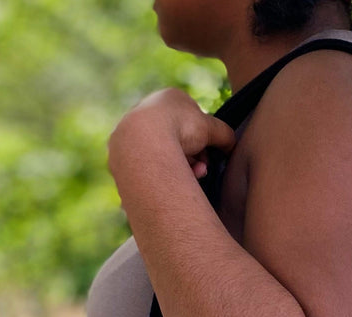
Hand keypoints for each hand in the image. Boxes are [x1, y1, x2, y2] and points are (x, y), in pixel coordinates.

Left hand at [108, 88, 235, 186]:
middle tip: (200, 171)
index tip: (207, 156)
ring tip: (189, 178)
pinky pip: (147, 168)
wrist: (143, 142)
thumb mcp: (211, 128)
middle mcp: (146, 111)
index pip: (191, 122)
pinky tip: (171, 183)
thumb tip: (231, 145)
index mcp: (167, 98)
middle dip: (193, 158)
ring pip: (163, 155)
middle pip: (177, 140)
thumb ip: (224, 134)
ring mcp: (131, 133)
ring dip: (181, 168)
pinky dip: (161, 175)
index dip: (203, 142)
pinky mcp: (120, 155)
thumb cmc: (180, 128)